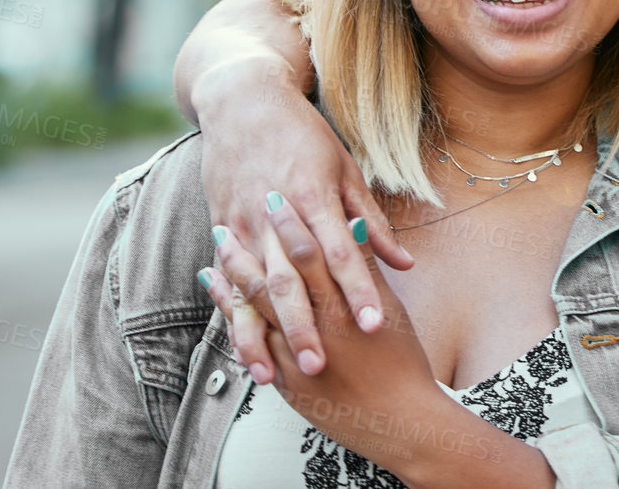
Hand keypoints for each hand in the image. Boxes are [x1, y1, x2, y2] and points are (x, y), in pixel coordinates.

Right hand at [196, 60, 411, 378]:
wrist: (243, 102)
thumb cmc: (303, 135)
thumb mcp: (345, 168)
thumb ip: (371, 219)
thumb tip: (404, 263)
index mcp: (314, 195)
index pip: (341, 251)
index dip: (358, 290)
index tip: (374, 326)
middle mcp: (276, 213)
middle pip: (292, 277)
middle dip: (306, 325)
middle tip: (323, 365)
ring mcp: (243, 222)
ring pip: (254, 286)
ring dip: (264, 332)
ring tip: (275, 374)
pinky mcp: (222, 227)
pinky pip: (228, 279)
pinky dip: (234, 315)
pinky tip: (242, 346)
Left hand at [205, 201, 442, 471]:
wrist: (404, 420)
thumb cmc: (403, 360)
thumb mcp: (390, 309)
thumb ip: (366, 268)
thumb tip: (351, 224)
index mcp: (345, 305)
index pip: (312, 253)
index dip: (290, 224)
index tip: (273, 197)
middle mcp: (319, 327)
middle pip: (276, 278)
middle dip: (250, 247)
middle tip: (228, 220)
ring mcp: (299, 358)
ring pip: (257, 311)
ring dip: (233, 279)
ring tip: (215, 254)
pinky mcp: (289, 384)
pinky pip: (254, 346)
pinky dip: (235, 318)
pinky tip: (221, 298)